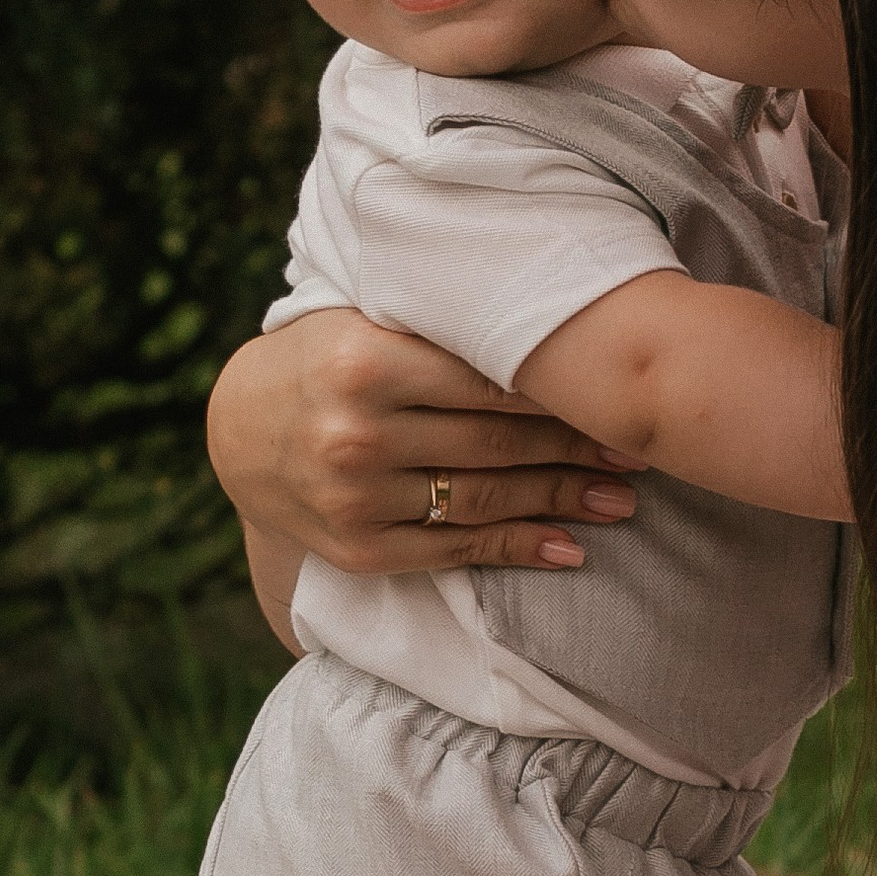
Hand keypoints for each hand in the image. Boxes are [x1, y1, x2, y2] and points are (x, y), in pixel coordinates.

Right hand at [206, 312, 640, 576]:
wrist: (237, 430)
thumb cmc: (324, 358)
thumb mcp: (366, 323)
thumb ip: (441, 329)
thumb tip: (556, 328)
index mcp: (366, 362)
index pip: (489, 381)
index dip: (562, 394)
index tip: (619, 396)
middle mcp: (358, 433)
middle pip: (496, 444)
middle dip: (577, 450)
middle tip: (639, 452)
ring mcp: (357, 497)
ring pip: (484, 500)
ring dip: (562, 502)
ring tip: (620, 501)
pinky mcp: (359, 547)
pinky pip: (454, 551)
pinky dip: (517, 549)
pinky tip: (567, 547)